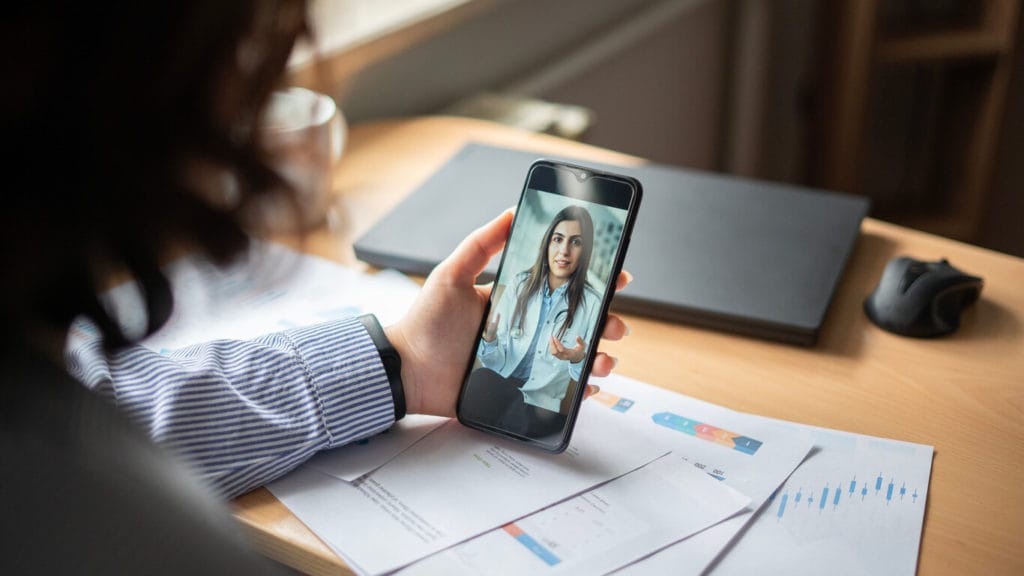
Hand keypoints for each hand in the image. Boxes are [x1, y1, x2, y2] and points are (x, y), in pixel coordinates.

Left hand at [386, 210, 632, 417]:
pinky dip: (578, 390)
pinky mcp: (517, 387)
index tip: (618, 276)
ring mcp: (523, 359)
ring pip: (572, 357)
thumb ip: (482, 243)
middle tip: (616, 325)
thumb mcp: (452, 274)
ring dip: (597, 356)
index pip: (561, 288)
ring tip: (604, 358)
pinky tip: (589, 386)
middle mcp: (524, 328)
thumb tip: (512, 211)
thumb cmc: (426, 322)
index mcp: (514, 300)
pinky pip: (556, 390)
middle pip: (576, 324)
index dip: (591, 283)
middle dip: (605, 323)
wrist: (406, 370)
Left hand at [550, 335, 585, 362]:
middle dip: (552, 344)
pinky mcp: (558, 357)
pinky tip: (552, 342)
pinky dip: (551, 347)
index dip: (557, 343)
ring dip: (551, 345)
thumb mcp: (582, 345)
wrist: (577, 357)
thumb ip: (580, 341)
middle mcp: (564, 356)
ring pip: (553, 353)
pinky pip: (553, 353)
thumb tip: (577, 336)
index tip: (555, 337)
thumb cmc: (579, 350)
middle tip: (551, 337)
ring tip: (551, 338)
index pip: (562, 350)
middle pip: (555, 352)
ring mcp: (561, 357)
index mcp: (570, 354)